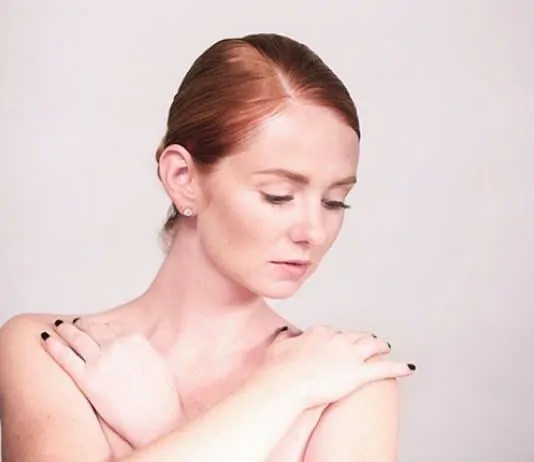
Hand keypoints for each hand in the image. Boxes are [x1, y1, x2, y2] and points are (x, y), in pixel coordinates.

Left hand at [40, 318, 182, 447]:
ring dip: (65, 330)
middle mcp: (116, 345)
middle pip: (92, 330)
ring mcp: (100, 360)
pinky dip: (53, 347)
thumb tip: (134, 350)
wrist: (156, 418)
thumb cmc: (161, 397)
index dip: (99, 326)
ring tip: (57, 325)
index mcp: (135, 339)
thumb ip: (141, 351)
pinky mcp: (87, 378)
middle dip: (80, 325)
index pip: (111, 328)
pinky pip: (65, 357)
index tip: (91, 325)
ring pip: (77, 339)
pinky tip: (46, 340)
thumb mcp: (157, 363)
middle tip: (70, 323)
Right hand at [257, 324, 414, 408]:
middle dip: (363, 337)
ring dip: (380, 346)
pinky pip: (384, 369)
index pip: (334, 332)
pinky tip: (408, 368)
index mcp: (321, 332)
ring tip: (386, 347)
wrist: (288, 382)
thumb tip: (286, 330)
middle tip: (369, 340)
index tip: (339, 341)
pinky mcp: (359, 373)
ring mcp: (350, 355)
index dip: (339, 337)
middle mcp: (338, 340)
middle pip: (356, 336)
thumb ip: (284, 336)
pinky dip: (398, 368)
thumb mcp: (278, 346)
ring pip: (372, 346)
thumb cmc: (280, 368)